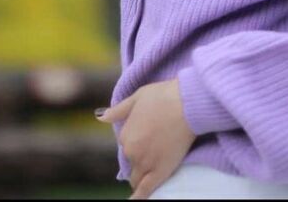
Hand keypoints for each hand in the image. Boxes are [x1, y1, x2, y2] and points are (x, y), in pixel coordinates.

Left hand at [96, 77, 196, 198]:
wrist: (187, 102)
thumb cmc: (164, 96)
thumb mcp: (137, 97)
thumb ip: (119, 110)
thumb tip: (101, 116)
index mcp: (125, 134)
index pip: (126, 145)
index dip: (137, 141)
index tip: (147, 136)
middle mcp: (132, 151)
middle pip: (132, 162)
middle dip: (139, 157)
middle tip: (154, 148)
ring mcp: (146, 163)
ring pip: (137, 178)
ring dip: (141, 176)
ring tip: (149, 172)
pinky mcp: (160, 172)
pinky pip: (145, 190)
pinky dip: (139, 197)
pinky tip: (135, 200)